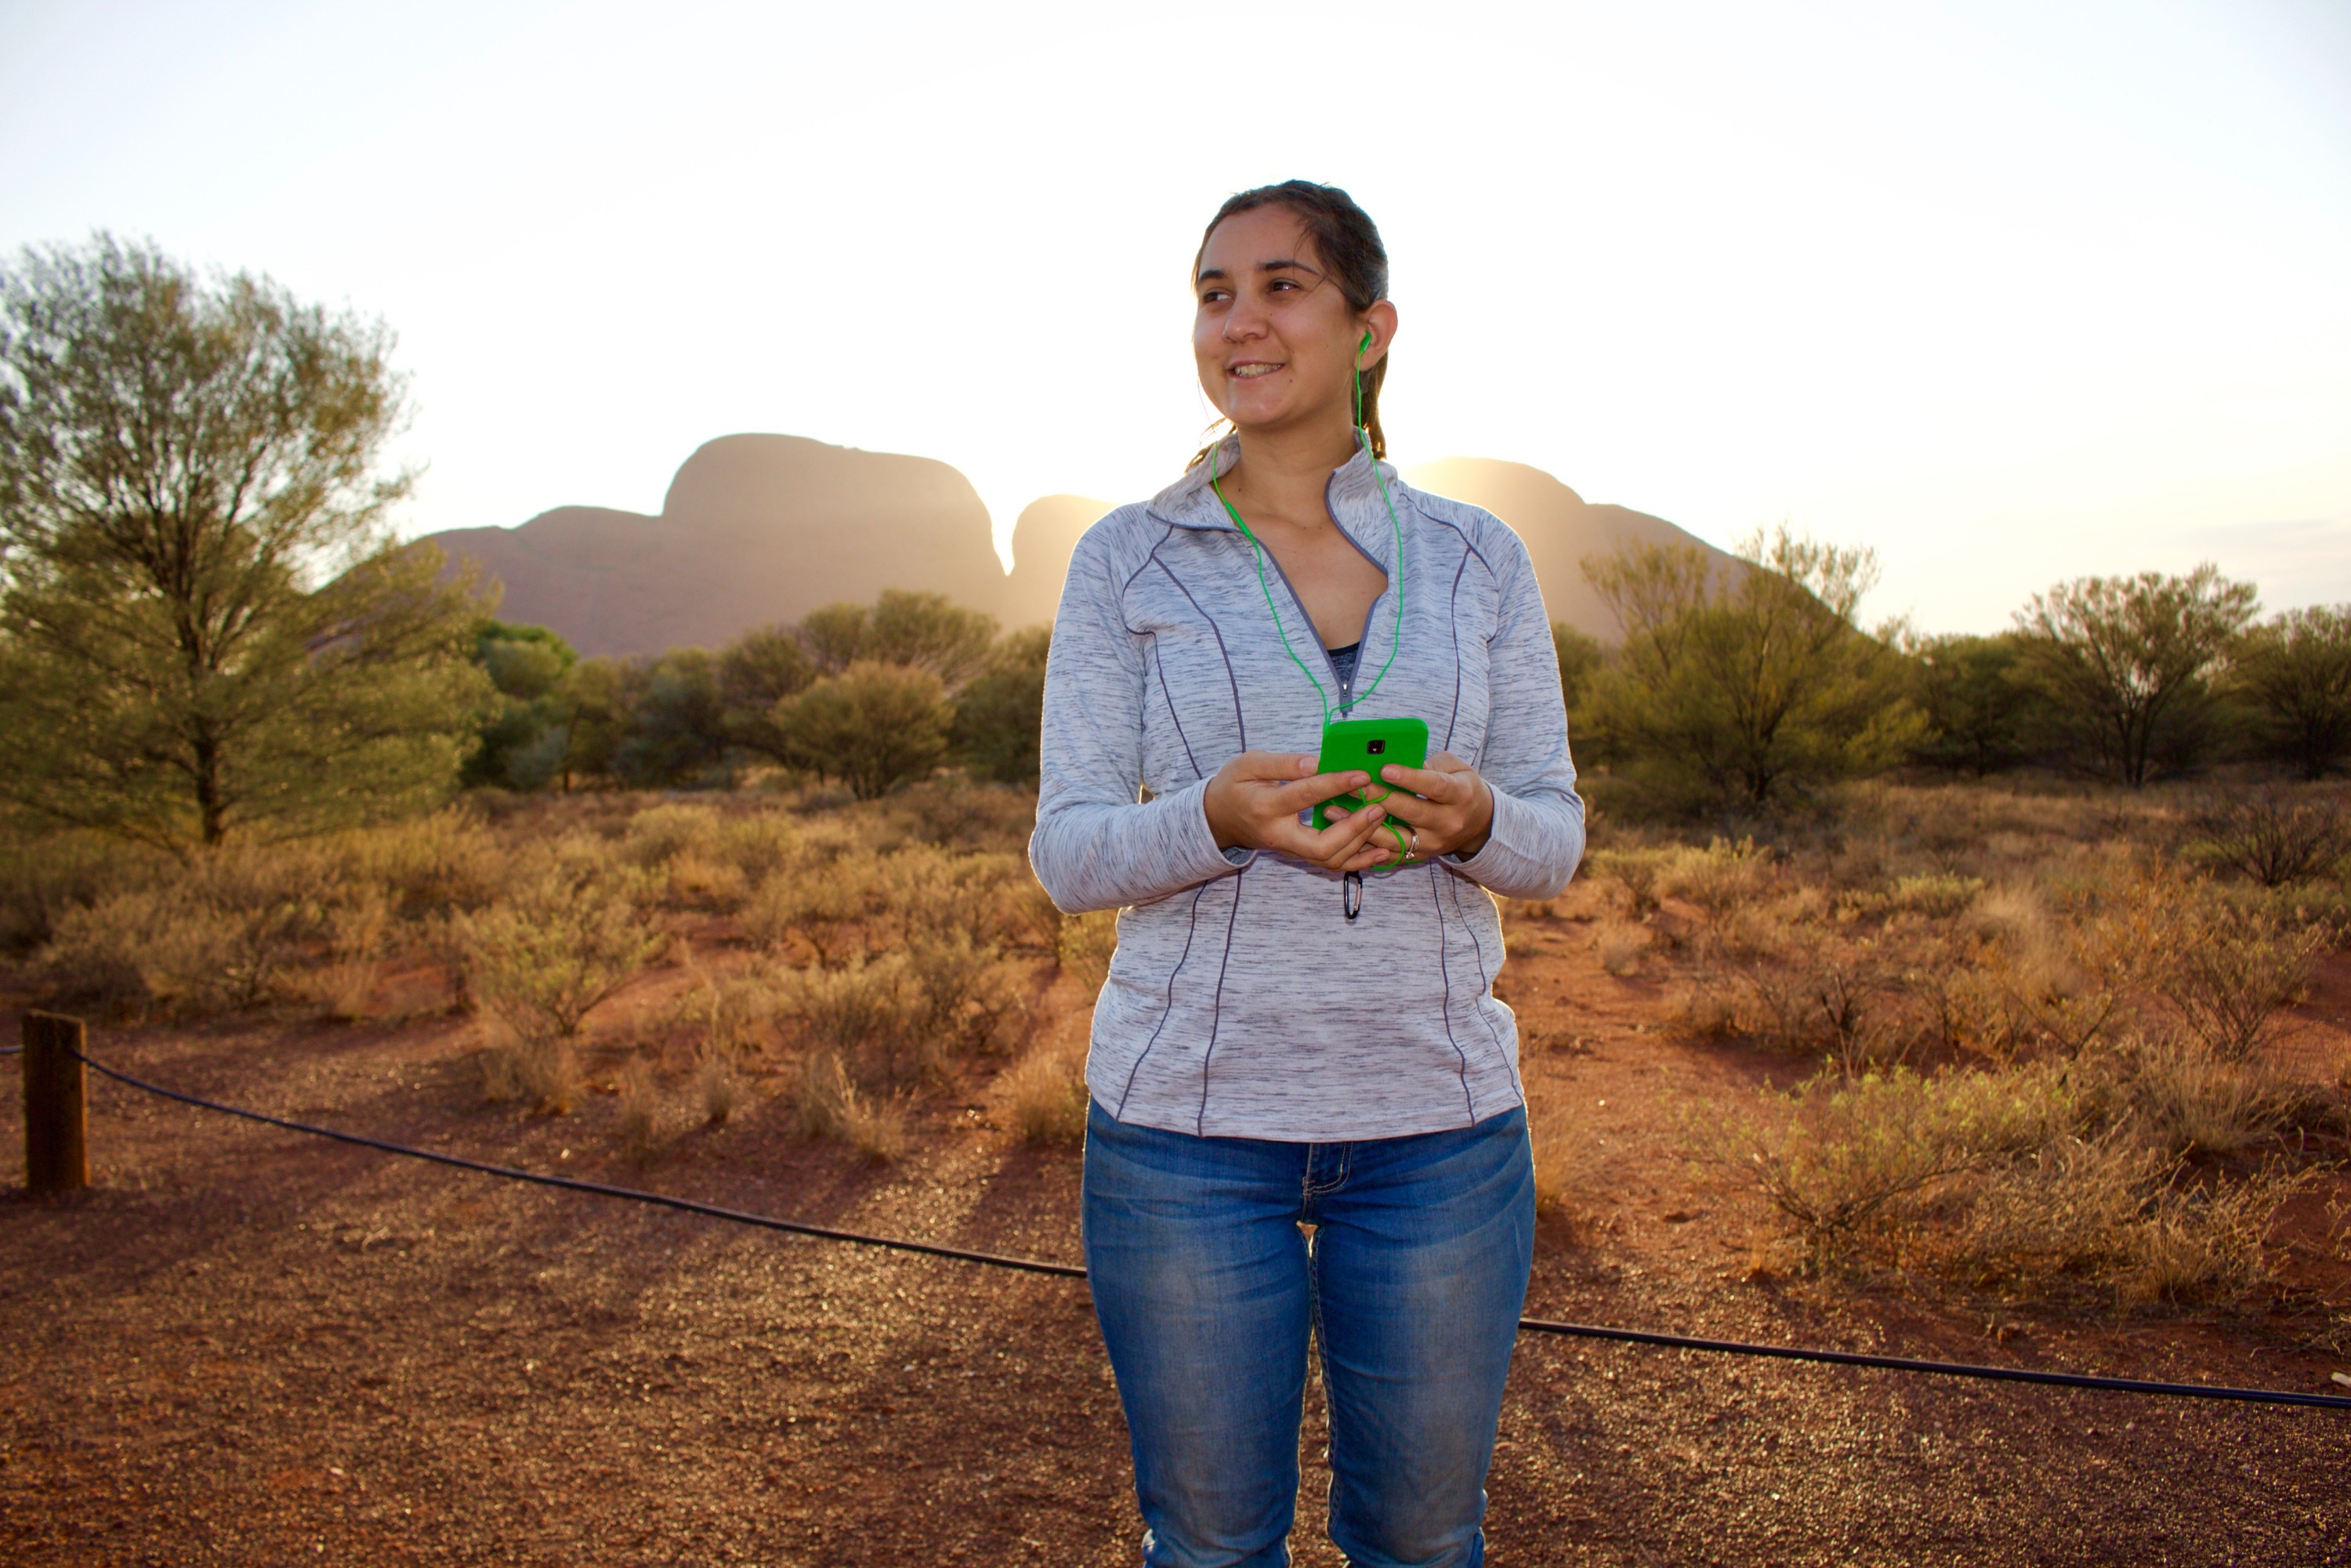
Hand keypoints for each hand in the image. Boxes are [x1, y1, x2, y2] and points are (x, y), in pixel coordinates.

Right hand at [1202, 751, 1405, 873]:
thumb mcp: (1248, 764)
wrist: (1218, 817)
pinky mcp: (1298, 855)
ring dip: (1361, 844)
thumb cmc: (1234, 785)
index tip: (1362, 773)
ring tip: (1382, 819)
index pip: (1305, 796)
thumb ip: (1283, 763)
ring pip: (1329, 860)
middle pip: (1322, 846)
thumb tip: (1316, 762)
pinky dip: (1358, 860)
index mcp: (1264, 807)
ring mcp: (1289, 850)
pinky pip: (1330, 864)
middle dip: (1355, 829)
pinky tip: (1380, 850)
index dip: (1336, 784)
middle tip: (1377, 806)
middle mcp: (1278, 835)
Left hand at [1329, 750, 1492, 862]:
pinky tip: (1341, 831)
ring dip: (1361, 824)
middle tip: (1351, 785)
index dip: (1410, 778)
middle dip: (1378, 797)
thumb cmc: (1461, 786)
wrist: (1478, 824)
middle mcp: (1448, 823)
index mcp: (1460, 796)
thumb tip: (1388, 759)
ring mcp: (1433, 844)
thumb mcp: (1453, 768)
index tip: (1384, 768)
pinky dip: (1364, 843)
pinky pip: (1388, 853)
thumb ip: (1426, 763)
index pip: (1434, 786)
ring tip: (1333, 810)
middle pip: (1410, 811)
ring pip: (1394, 838)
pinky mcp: (1419, 856)